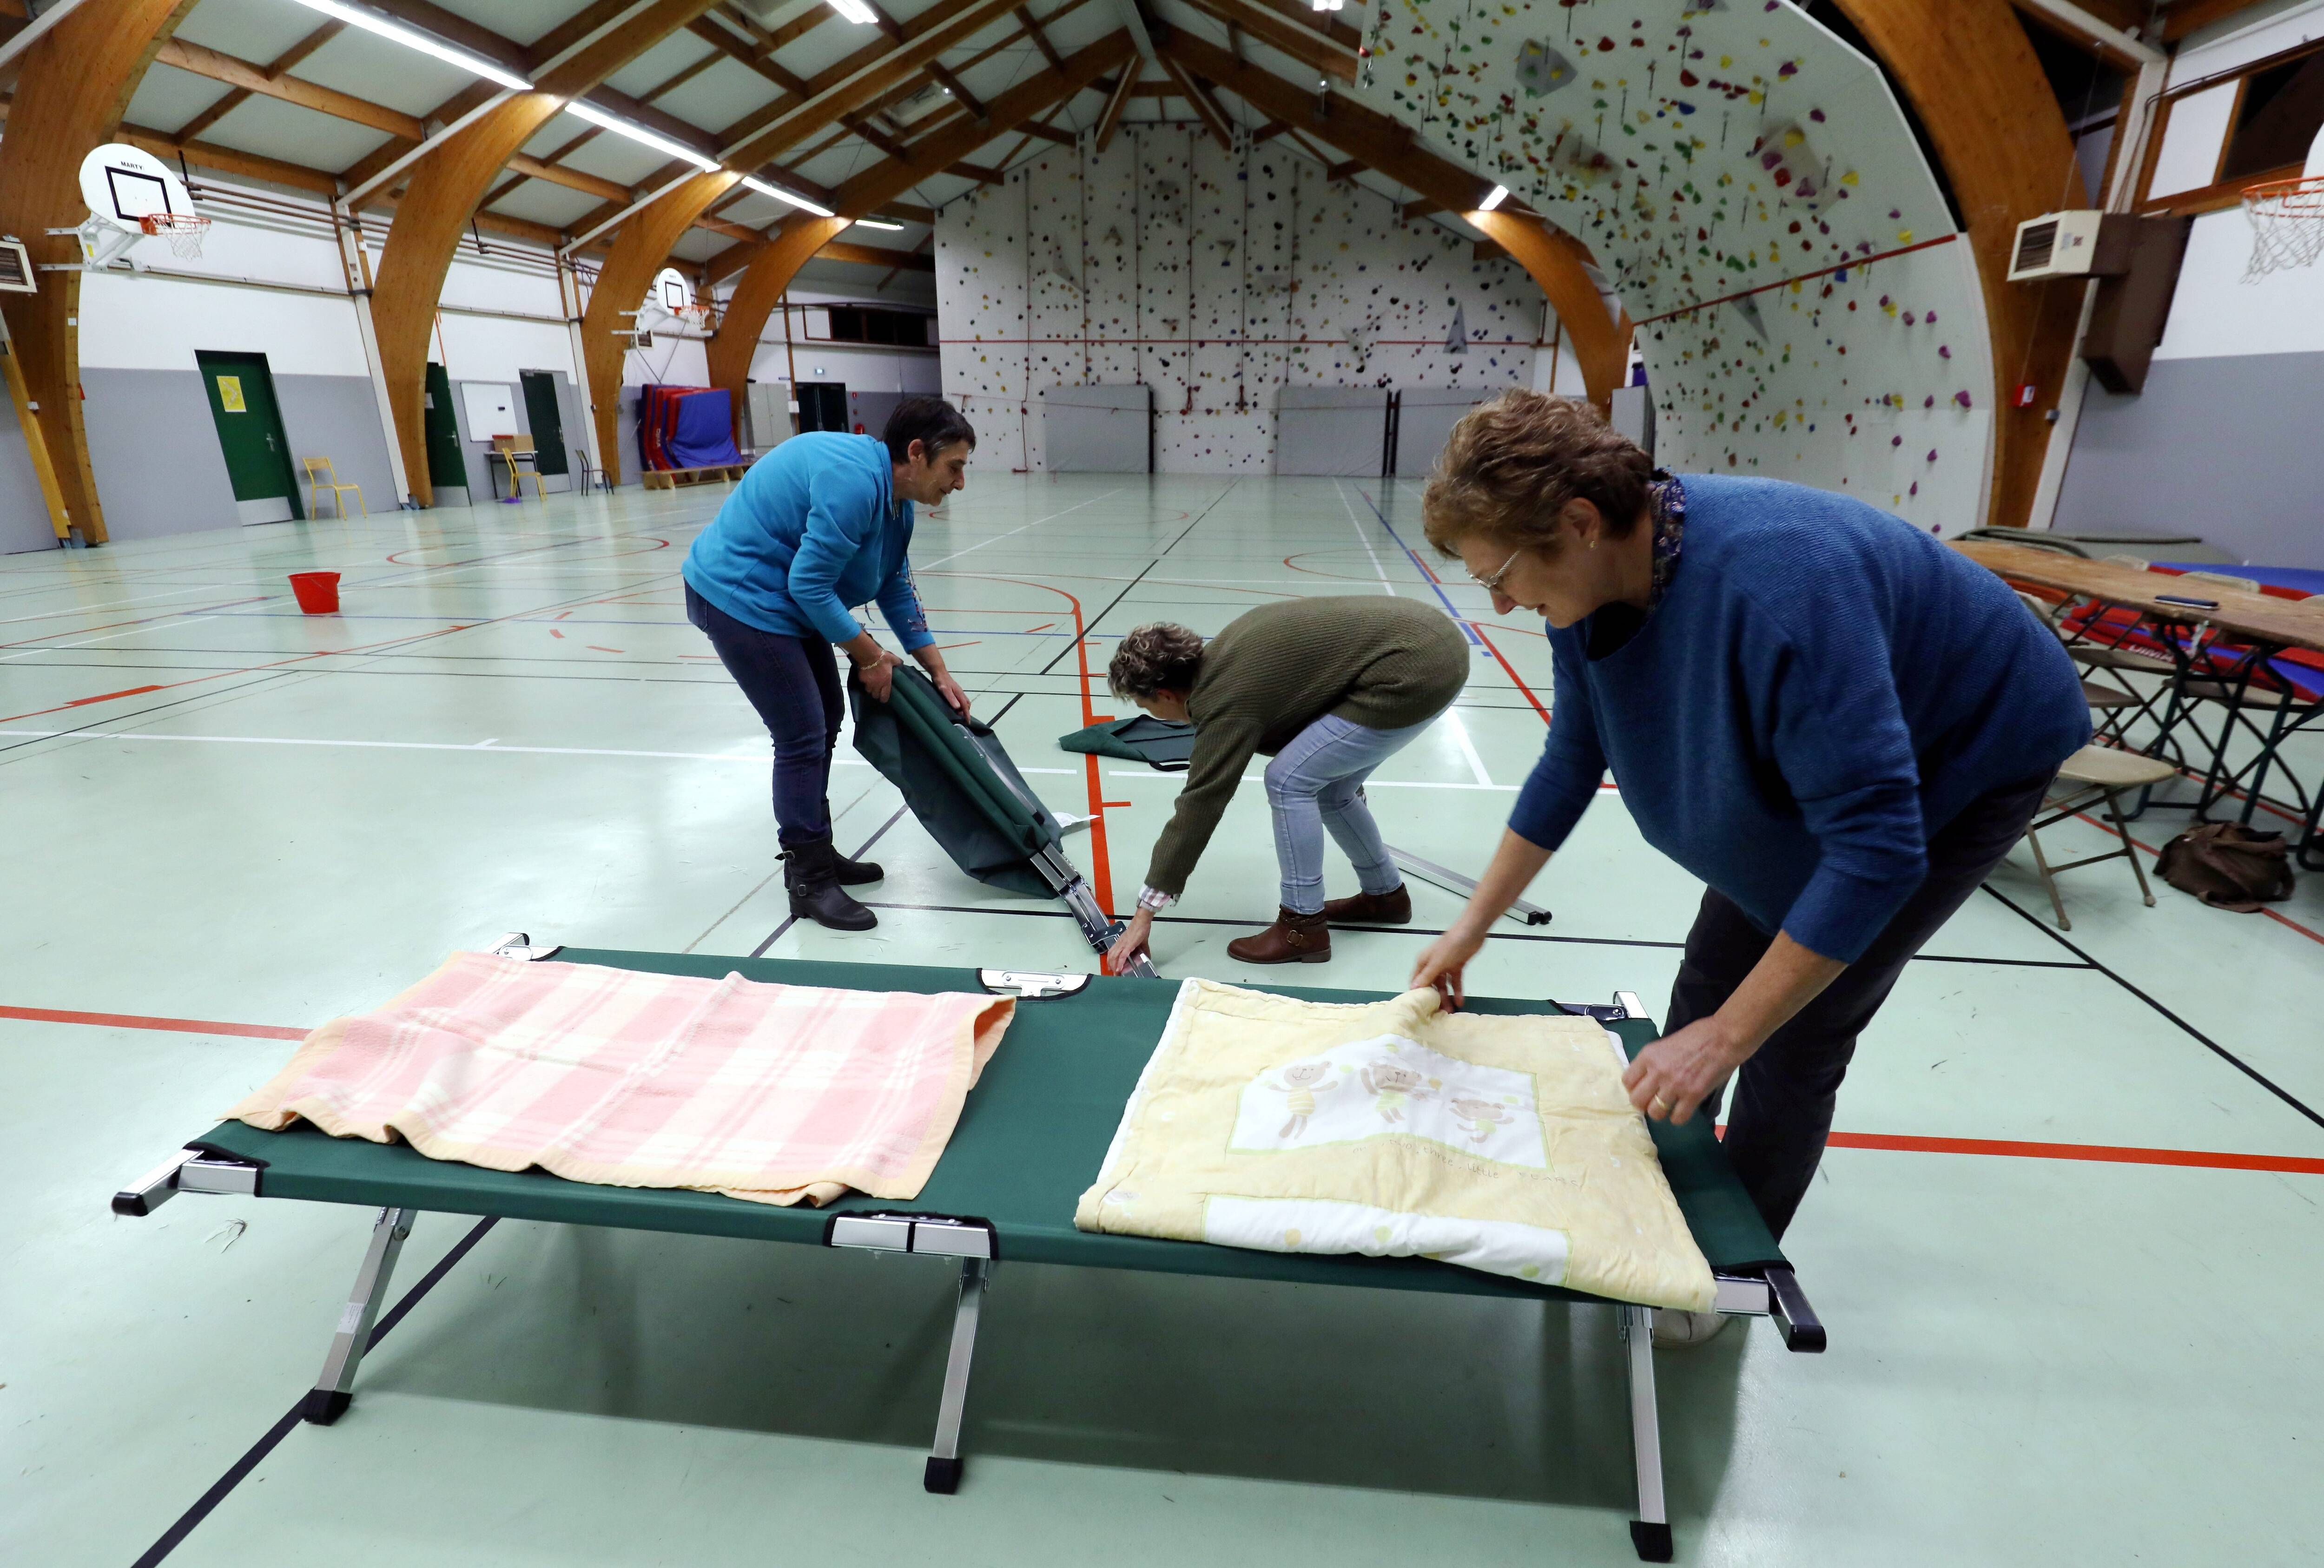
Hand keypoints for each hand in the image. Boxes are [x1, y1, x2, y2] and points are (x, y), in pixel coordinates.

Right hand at [854, 647, 904, 701]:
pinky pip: (863, 683)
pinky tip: (866, 678)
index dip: (884, 698)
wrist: (869, 654)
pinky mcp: (862, 679)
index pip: (884, 696)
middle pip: (875, 695)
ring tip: (872, 685)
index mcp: (886, 682)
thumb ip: (897, 663)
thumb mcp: (893, 659)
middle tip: (878, 690)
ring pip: (868, 690)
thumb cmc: (882, 658)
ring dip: (870, 689)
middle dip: (876, 694)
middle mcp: (877, 685)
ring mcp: (868, 683)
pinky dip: (865, 682)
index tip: (884, 698)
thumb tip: (900, 663)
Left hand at [933, 670, 970, 714]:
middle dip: (966, 712)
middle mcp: (960, 693)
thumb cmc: (941, 681)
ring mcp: (957, 691)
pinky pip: (960, 699)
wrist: (938, 672)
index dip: (967, 714)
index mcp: (959, 694)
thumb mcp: (945, 691)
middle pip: (967, 704)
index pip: (965, 706)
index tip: (968, 722)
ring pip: (964, 701)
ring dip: (963, 708)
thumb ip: (951, 699)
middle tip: (962, 718)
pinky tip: (954, 706)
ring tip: (958, 713)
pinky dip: (960, 704)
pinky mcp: (954, 690)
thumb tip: (958, 707)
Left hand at [1107, 908, 1153, 972]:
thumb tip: (1147, 955)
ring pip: (1114, 957)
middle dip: (1111, 965)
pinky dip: (1120, 963)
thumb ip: (1143, 949)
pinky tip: (1119, 969)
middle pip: (1111, 956)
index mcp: (1122, 942)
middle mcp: (1120, 943)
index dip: (1110, 960)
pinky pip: (1122, 956)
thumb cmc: (1140, 928)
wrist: (1141, 921)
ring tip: (1116, 973)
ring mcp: (1123, 944)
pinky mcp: (1128, 945)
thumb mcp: (1141, 941)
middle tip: (1113, 973)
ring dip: (1114, 966)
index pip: (1112, 952)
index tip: (1111, 966)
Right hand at [1409, 921, 1486, 1007]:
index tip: (1419, 1008)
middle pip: (1431, 985)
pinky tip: (1460, 1001)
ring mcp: (1445, 966)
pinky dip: (1457, 990)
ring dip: (1446, 997)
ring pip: (1443, 985)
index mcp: (1423, 962)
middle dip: (1434, 998)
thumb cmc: (1451, 946)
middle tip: (1438, 1013)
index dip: (1417, 993)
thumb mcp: (1437, 963)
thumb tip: (1413, 989)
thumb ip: (1426, 976)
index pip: (1416, 980)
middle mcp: (1432, 965)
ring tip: (1450, 1011)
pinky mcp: (1457, 966)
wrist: (1472, 932)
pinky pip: (1455, 981)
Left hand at [1621, 1015, 1751, 1126]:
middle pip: (1637, 1100)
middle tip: (1652, 1101)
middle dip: (1643, 1104)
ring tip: (1667, 1107)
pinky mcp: (1693, 1095)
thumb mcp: (1666, 1044)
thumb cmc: (1697, 1036)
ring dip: (1660, 1112)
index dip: (1633, 1088)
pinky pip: (1678, 1118)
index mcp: (1649, 1055)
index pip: (1627, 1081)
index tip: (1642, 1089)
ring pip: (1655, 1113)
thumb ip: (1654, 1061)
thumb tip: (1646, 1078)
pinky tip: (1681, 1111)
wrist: (1724, 1037)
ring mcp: (1675, 1085)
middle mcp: (1658, 1071)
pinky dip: (1678, 1118)